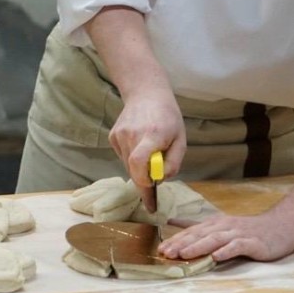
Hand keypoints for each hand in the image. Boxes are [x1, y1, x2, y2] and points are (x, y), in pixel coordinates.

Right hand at [107, 89, 185, 209]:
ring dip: (139, 169)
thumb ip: (173, 162)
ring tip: (150, 154)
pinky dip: (131, 159)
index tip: (151, 198)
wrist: (146, 94)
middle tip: (153, 191)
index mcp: (151, 135)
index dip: (143, 183)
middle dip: (144, 182)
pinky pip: (123, 157)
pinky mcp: (113, 136)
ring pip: (128, 165)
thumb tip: (160, 180)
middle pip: (134, 170)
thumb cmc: (168, 117)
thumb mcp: (180, 139)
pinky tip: (139, 146)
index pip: (138, 163)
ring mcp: (119, 135)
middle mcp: (132, 135)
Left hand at [158, 151, 293, 262]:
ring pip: (215, 239)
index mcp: (216, 223)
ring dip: (198, 246)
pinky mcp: (252, 242)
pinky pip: (238, 246)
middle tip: (166, 253)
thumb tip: (174, 222)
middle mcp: (225, 226)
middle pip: (200, 234)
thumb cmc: (249, 230)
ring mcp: (239, 233)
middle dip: (181, 244)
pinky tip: (217, 257)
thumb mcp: (222, 227)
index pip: (192, 231)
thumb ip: (200, 227)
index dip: (176, 240)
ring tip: (184, 254)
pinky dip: (227, 251)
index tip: (161, 249)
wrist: (280, 226)